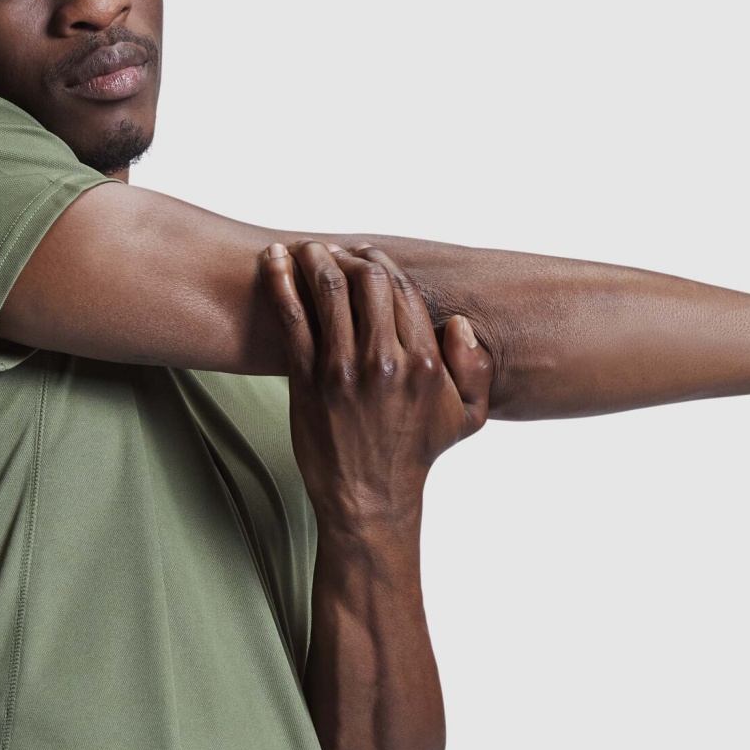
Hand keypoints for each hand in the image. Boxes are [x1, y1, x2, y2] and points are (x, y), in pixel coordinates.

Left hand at [261, 241, 493, 531]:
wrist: (369, 500)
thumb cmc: (414, 457)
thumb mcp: (467, 419)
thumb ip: (476, 370)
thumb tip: (459, 324)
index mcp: (425, 362)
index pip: (403, 290)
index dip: (382, 265)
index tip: (366, 258)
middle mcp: (386, 360)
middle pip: (368, 279)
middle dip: (351, 256)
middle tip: (335, 252)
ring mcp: (344, 368)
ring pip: (329, 288)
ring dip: (315, 258)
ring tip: (308, 249)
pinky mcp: (308, 379)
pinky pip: (293, 316)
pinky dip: (280, 279)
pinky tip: (273, 259)